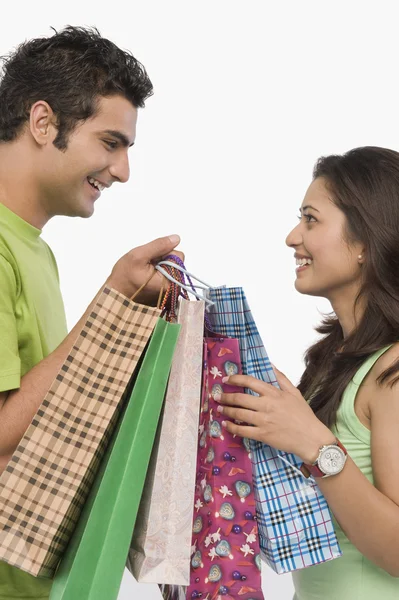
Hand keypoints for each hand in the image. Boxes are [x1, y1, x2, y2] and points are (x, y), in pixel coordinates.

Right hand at [107, 235, 183, 304]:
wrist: (115, 295)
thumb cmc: (124, 278)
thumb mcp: (138, 256)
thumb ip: (159, 246)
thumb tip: (176, 238)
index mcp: (170, 282)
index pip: (178, 255)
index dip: (163, 252)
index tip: (151, 260)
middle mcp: (174, 289)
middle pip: (176, 262)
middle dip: (162, 260)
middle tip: (146, 266)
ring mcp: (170, 292)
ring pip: (170, 268)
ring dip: (159, 266)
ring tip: (145, 272)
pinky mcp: (165, 294)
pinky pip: (166, 276)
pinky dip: (157, 273)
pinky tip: (147, 277)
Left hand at [216, 365, 334, 463]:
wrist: (311, 438)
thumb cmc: (304, 415)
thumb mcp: (295, 392)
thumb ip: (281, 378)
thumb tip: (271, 364)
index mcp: (274, 393)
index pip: (250, 382)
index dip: (236, 379)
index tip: (226, 379)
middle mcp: (267, 405)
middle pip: (240, 398)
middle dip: (226, 396)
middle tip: (217, 396)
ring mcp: (264, 421)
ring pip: (239, 414)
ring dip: (226, 411)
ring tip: (219, 409)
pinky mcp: (263, 435)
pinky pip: (243, 430)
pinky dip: (232, 427)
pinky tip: (226, 425)